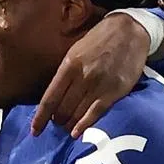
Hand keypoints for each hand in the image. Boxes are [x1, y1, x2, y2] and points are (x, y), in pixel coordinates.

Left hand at [31, 12, 149, 137]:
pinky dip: (84, 125)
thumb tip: (53, 97)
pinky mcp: (115, 91)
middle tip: (56, 123)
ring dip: (69, 124)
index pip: (49, 98)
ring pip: (77, 113)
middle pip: (62, 108)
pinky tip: (76, 133)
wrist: (129, 30)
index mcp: (68, 66)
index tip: (34, 131)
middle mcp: (82, 77)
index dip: (40, 117)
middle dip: (56, 120)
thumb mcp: (74, 52)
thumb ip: (64, 74)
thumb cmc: (97, 41)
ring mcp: (99, 85)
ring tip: (66, 128)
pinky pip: (96, 113)